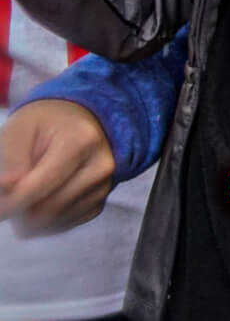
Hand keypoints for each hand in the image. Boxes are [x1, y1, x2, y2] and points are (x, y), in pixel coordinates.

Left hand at [0, 100, 115, 234]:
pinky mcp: (100, 202)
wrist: (79, 122)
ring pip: (55, 222)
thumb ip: (10, 158)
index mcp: (81, 141)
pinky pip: (65, 225)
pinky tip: (38, 203)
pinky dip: (44, 222)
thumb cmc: (44, 124)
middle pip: (48, 209)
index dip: (10, 204)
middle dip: (18, 213)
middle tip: (5, 201)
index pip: (40, 187)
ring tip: (20, 198)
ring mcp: (103, 186)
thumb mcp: (20, 128)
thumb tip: (7, 189)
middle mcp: (100, 166)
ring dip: (29, 220)